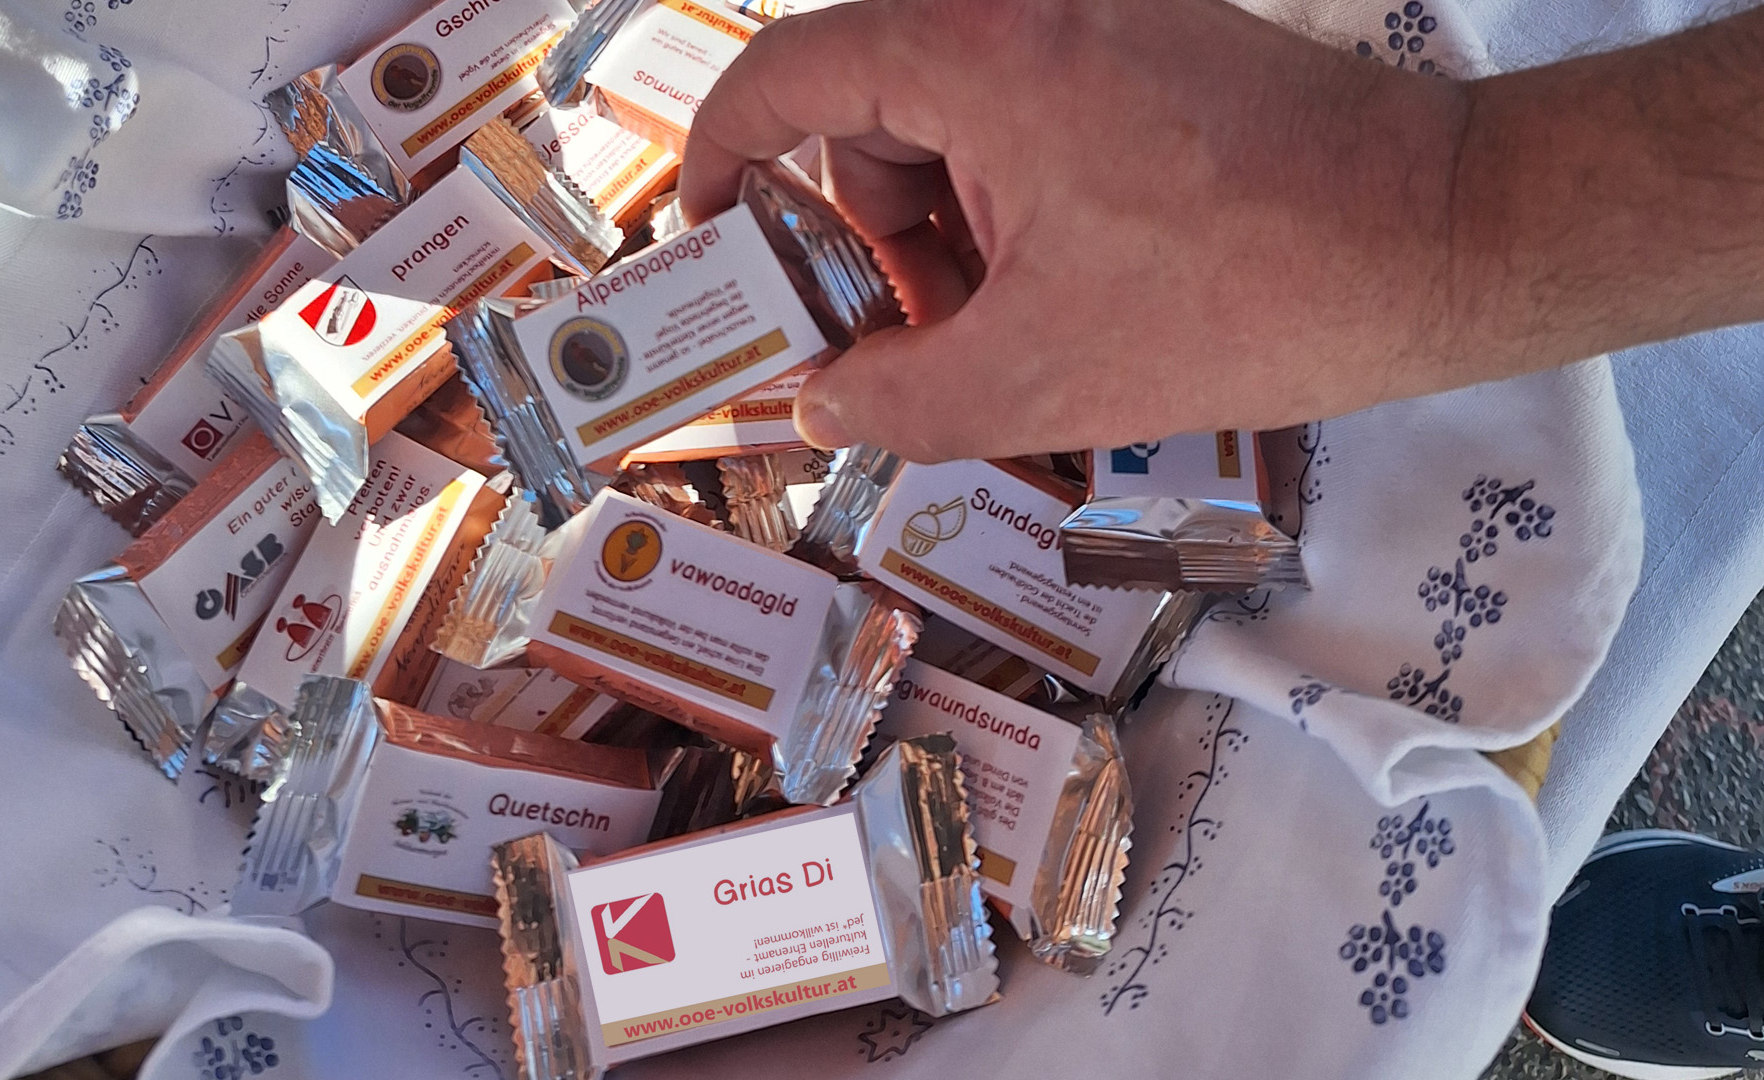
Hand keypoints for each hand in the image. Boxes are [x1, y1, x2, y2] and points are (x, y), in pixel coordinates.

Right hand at [680, 0, 1763, 460]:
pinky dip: (1013, 217)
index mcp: (975, 50)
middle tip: (898, 352)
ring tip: (1005, 347)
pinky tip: (1060, 306)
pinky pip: (1025, 128)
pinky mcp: (1144, 54)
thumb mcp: (1035, 377)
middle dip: (868, 246)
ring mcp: (1092, 23)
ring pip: (949, 131)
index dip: (721, 167)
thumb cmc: (1251, 294)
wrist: (1444, 242)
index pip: (779, 78)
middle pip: (868, 117)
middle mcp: (1024, 7)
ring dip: (948, 246)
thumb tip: (815, 404)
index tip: (713, 248)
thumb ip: (889, 399)